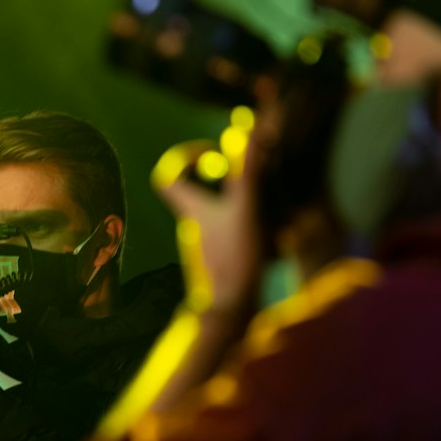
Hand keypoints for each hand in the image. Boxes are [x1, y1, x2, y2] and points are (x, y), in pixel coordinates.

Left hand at [151, 137, 264, 318]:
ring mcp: (206, 245)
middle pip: (195, 194)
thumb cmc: (235, 258)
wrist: (233, 310)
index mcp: (191, 209)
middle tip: (252, 172)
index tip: (209, 153)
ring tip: (270, 204)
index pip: (167, 178)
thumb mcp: (245, 208)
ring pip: (217, 215)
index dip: (183, 160)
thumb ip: (247, 170)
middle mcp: (192, 226)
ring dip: (240, 204)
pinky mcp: (220, 262)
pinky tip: (273, 236)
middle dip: (222, 179)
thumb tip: (249, 130)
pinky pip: (230, 236)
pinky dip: (247, 229)